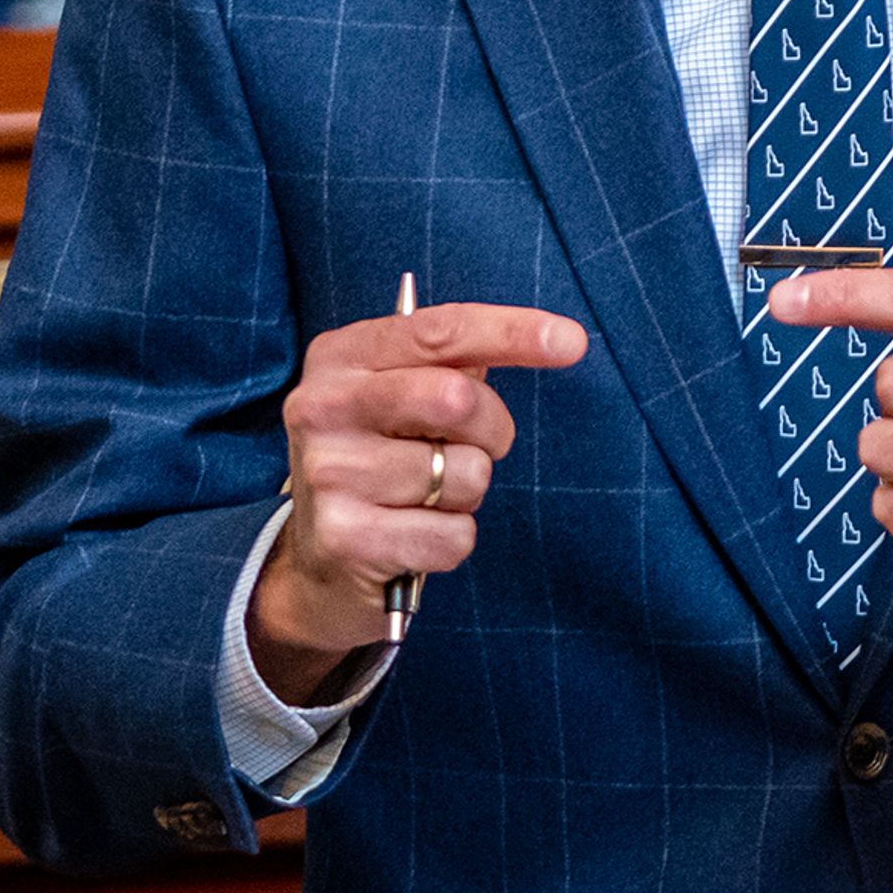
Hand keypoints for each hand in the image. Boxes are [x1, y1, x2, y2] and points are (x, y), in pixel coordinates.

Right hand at [248, 298, 588, 698]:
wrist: (319, 561)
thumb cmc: (379, 463)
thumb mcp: (397, 400)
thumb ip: (453, 365)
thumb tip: (549, 341)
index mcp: (339, 358)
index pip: (438, 332)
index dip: (511, 331)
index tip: (573, 341)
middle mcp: (322, 407)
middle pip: (458, 398)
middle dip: (492, 428)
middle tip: (475, 448)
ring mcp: (328, 474)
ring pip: (465, 474)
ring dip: (468, 493)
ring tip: (425, 499)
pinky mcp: (345, 538)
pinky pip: (455, 535)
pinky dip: (453, 540)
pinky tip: (414, 537)